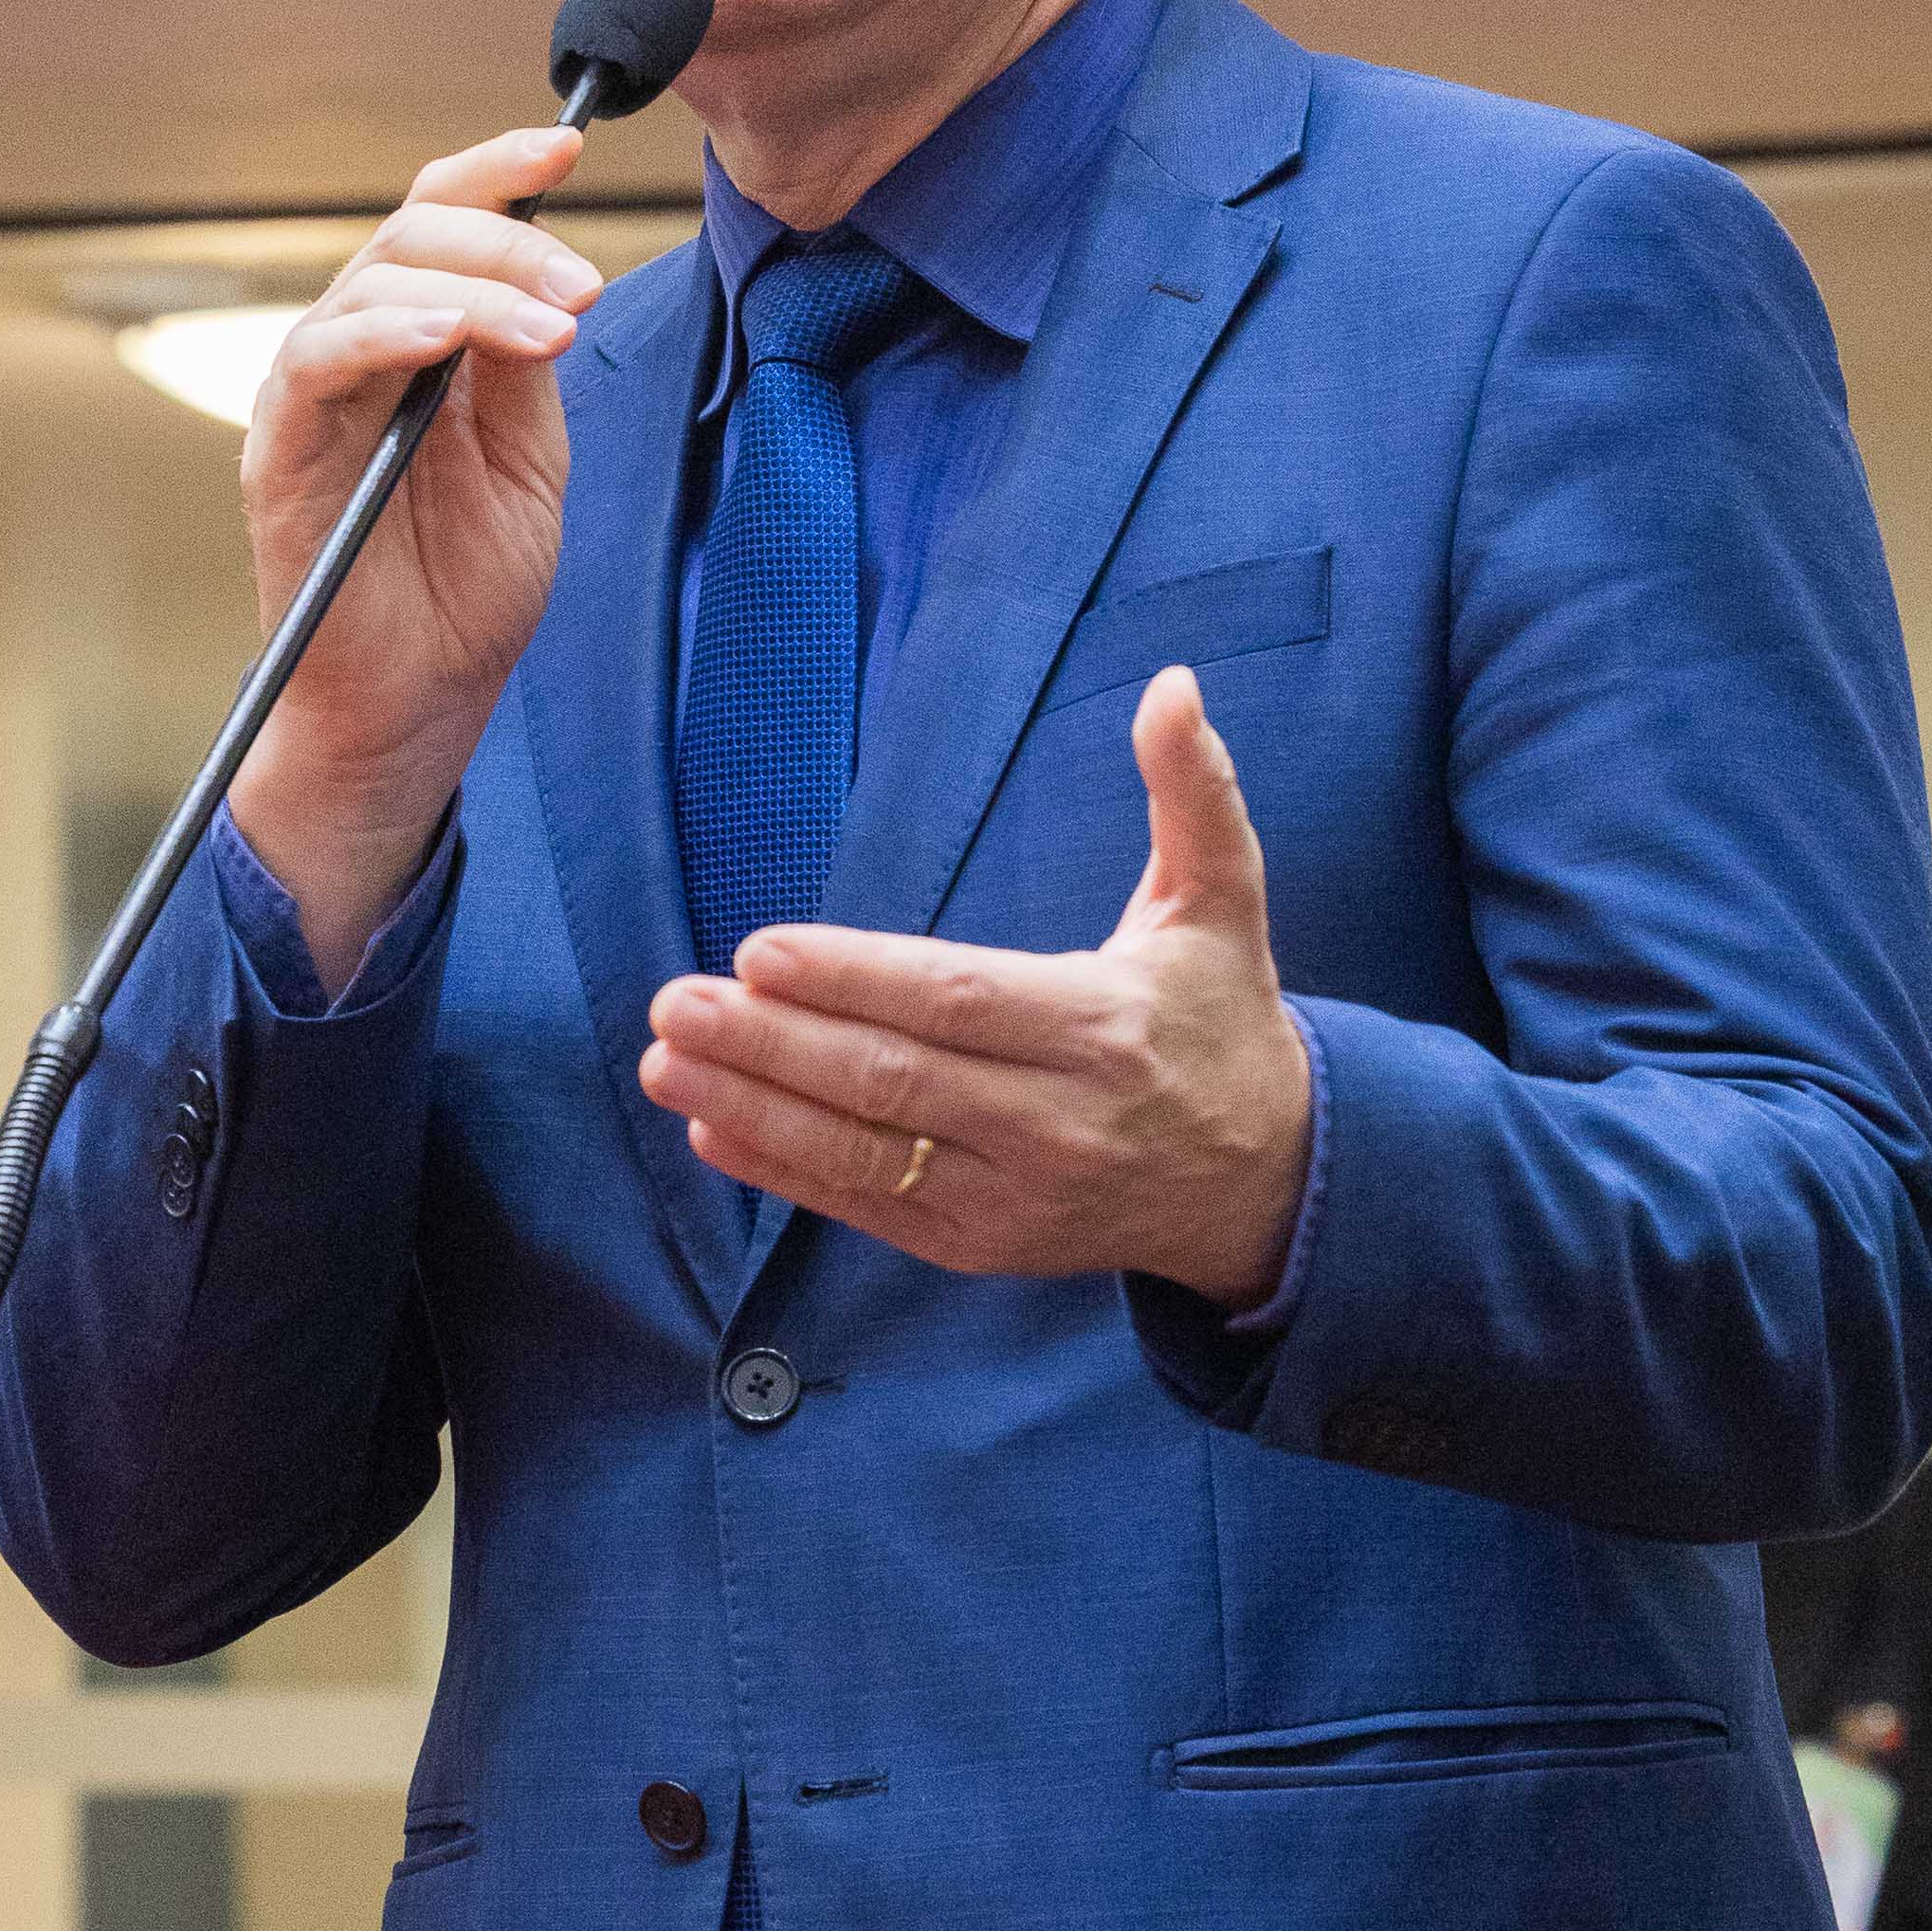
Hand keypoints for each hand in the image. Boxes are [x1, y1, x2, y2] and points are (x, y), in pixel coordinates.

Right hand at [227, 125, 599, 988]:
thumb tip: (548, 276)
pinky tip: (451, 338)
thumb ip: (525, 367)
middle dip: (507, 240)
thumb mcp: (528, 460)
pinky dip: (385, 333)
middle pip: (408, 234)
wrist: (417, 711)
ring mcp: (310, 401)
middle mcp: (354, 356)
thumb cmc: (466, 595)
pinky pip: (317, 363)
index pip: (441, 223)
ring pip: (369, 286)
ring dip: (469, 289)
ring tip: (552, 323)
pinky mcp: (280, 455)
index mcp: (416, 347)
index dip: (498, 170)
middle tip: (583, 288)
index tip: (567, 146)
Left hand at [639, 665, 1314, 1302]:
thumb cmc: (1219, 1018)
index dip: (853, 979)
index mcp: (1101, 1025)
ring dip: (753, 1109)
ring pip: (866, 1152)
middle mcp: (1057, 1120)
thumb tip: (1174, 685)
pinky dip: (785, 1174)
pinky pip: (869, 1209)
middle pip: (891, 1081)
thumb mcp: (1223, 900)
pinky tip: (711, 1132)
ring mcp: (1016, 1195)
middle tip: (676, 1003)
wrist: (1268, 1179)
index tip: (760, 950)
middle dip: (772, 1043)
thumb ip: (1194, 792)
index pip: (955, 1000)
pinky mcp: (984, 1245)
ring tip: (663, 1063)